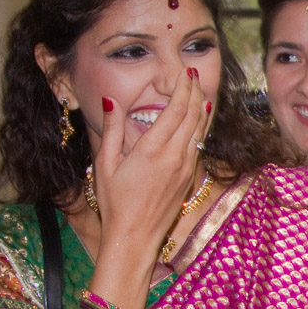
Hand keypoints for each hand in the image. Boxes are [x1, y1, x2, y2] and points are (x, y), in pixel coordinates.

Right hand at [92, 69, 212, 257]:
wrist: (136, 236)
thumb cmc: (115, 203)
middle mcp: (175, 157)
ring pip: (200, 131)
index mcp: (154, 150)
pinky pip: (199, 145)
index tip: (185, 72)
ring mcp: (185, 168)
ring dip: (202, 108)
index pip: (176, 110)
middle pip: (193, 116)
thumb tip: (111, 102)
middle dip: (195, 91)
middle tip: (194, 73)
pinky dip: (201, 127)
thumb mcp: (105, 164)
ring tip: (201, 89)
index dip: (183, 88)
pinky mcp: (189, 178)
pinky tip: (201, 120)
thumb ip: (111, 131)